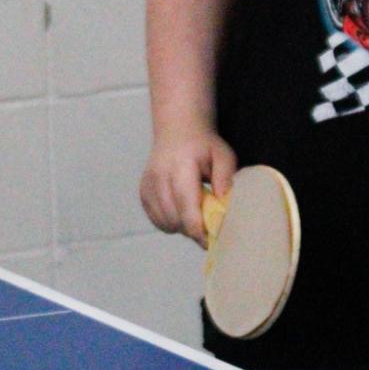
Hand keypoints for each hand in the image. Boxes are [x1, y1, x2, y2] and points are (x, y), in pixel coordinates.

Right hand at [140, 131, 237, 246]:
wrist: (178, 129)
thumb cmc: (204, 145)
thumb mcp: (223, 155)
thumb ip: (225, 177)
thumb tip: (223, 203)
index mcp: (180, 167)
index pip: (186, 209)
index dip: (199, 230)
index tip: (213, 240)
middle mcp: (159, 177)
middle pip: (175, 220)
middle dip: (193, 229)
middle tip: (208, 226)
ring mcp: (148, 185)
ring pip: (165, 223)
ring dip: (181, 227)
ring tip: (194, 214)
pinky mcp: (143, 192)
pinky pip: (156, 220)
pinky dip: (169, 222)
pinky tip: (181, 211)